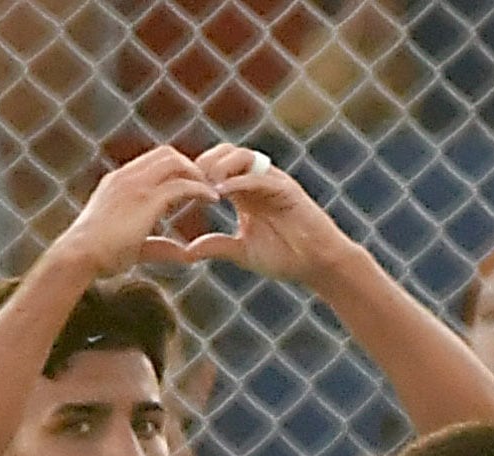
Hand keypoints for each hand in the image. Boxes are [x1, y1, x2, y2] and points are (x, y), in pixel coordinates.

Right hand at [55, 147, 219, 279]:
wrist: (78, 255)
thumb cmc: (98, 256)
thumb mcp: (131, 245)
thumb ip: (159, 245)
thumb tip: (184, 254)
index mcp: (117, 182)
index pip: (151, 161)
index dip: (174, 169)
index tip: (191, 184)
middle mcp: (127, 177)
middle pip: (166, 153)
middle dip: (190, 165)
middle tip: (207, 184)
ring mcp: (136, 185)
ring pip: (176, 162)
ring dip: (198, 173)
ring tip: (213, 189)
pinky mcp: (147, 199)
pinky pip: (181, 185)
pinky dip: (201, 189)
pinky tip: (213, 199)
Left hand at [139, 145, 356, 288]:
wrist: (317, 264)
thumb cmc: (284, 257)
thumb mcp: (242, 251)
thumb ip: (216, 246)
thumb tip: (187, 252)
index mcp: (243, 192)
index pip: (215, 168)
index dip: (194, 173)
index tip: (175, 189)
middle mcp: (256, 181)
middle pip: (225, 153)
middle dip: (203, 162)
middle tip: (185, 182)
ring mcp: (272, 182)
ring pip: (241, 156)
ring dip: (219, 165)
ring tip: (202, 182)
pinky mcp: (286, 189)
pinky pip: (259, 177)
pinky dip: (239, 180)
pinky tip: (221, 191)